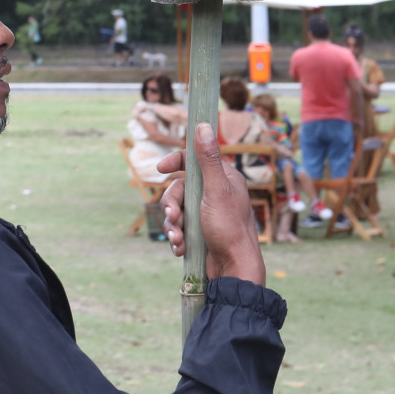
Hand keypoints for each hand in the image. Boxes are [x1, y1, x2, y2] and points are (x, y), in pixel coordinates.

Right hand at [158, 123, 267, 285]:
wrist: (233, 269)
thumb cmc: (228, 228)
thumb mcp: (215, 190)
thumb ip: (207, 159)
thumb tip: (203, 124)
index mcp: (223, 179)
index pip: (194, 161)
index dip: (176, 162)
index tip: (161, 169)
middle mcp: (215, 194)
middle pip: (179, 188)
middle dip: (172, 204)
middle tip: (174, 218)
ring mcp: (206, 214)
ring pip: (176, 209)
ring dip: (173, 224)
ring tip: (178, 239)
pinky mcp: (200, 233)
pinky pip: (179, 227)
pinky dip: (177, 237)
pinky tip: (180, 248)